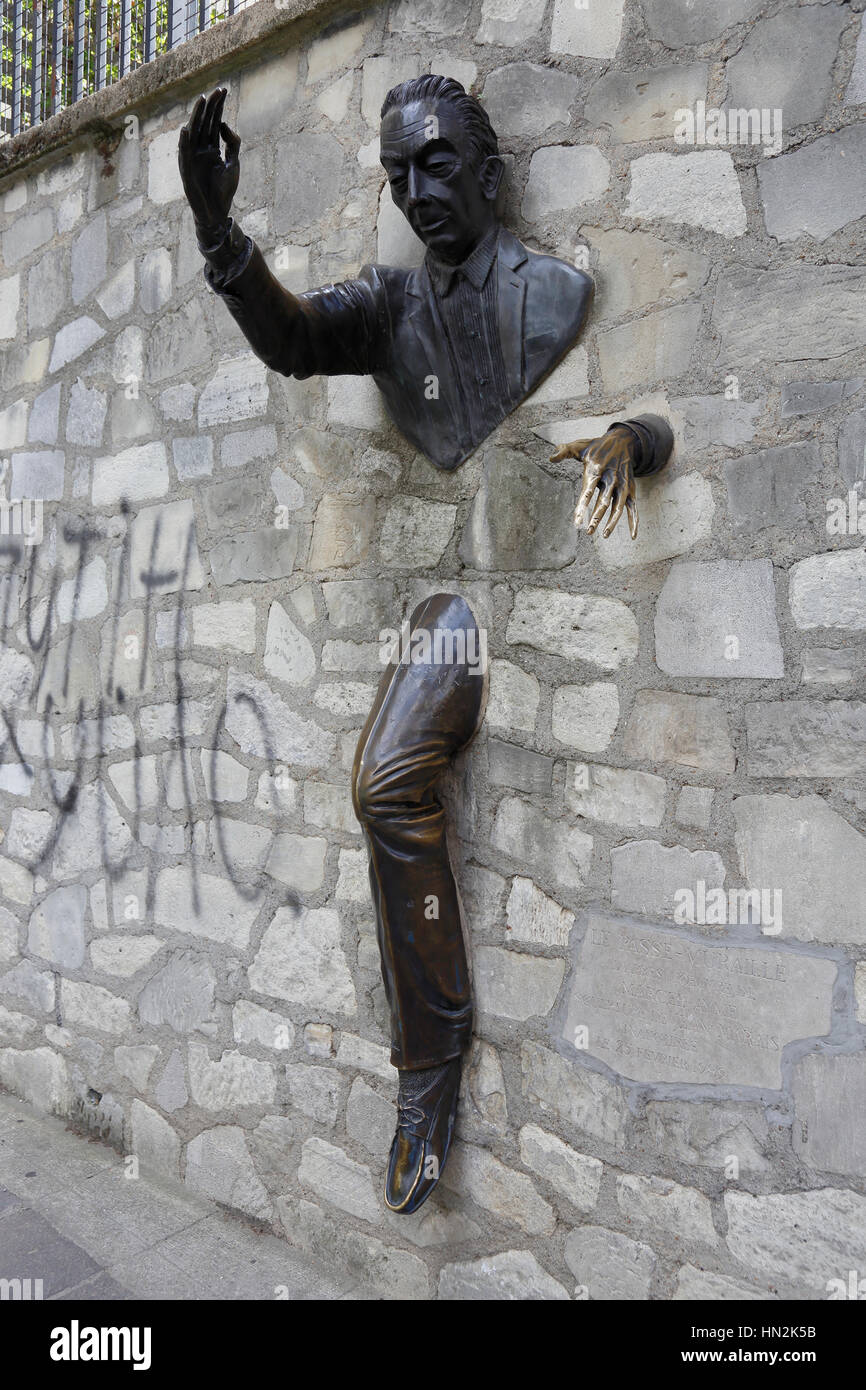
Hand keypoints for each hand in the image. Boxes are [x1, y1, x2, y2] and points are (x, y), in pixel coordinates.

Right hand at [178, 88, 240, 235]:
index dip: (218, 107)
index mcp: (211, 147)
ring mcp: (192, 158)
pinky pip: (184, 154)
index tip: (224, 90)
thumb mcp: (234, 163)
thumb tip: (224, 123)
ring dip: (196, 118)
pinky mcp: (187, 171)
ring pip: (193, 133)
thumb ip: (233, 143)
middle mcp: (200, 149)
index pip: (214, 122)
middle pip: (204, 123)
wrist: (218, 213)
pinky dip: (184, 143)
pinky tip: (186, 129)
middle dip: (210, 107)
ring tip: (201, 102)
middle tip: (216, 90)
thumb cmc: (225, 190)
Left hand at [550, 425, 639, 539]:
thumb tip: (550, 459)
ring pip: (618, 506)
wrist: (623, 440)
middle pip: (604, 502)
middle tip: (588, 532)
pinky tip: (633, 535)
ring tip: (604, 535)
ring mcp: (622, 485)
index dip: (582, 506)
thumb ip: (564, 451)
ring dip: (612, 522)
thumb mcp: (580, 446)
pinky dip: (634, 520)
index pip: (588, 491)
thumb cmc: (597, 446)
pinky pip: (633, 507)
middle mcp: (610, 478)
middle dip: (597, 518)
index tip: (577, 521)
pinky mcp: (630, 488)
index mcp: (596, 470)